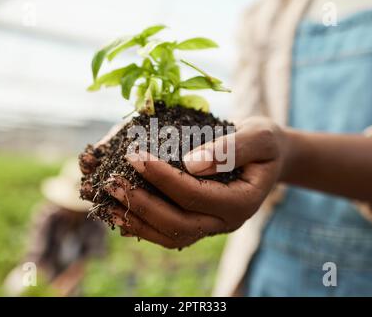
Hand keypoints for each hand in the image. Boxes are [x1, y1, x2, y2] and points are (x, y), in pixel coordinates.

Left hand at [105, 116, 286, 248]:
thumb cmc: (264, 142)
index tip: (135, 155)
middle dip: (141, 202)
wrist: (267, 157)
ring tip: (104, 201)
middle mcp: (224, 222)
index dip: (162, 177)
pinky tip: (118, 211)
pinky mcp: (198, 223)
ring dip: (135, 219)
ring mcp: (210, 227)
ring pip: (168, 235)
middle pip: (177, 223)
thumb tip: (190, 164)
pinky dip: (141, 224)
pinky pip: (167, 232)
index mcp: (241, 203)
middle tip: (111, 181)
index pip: (194, 195)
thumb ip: (230, 149)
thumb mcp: (258, 136)